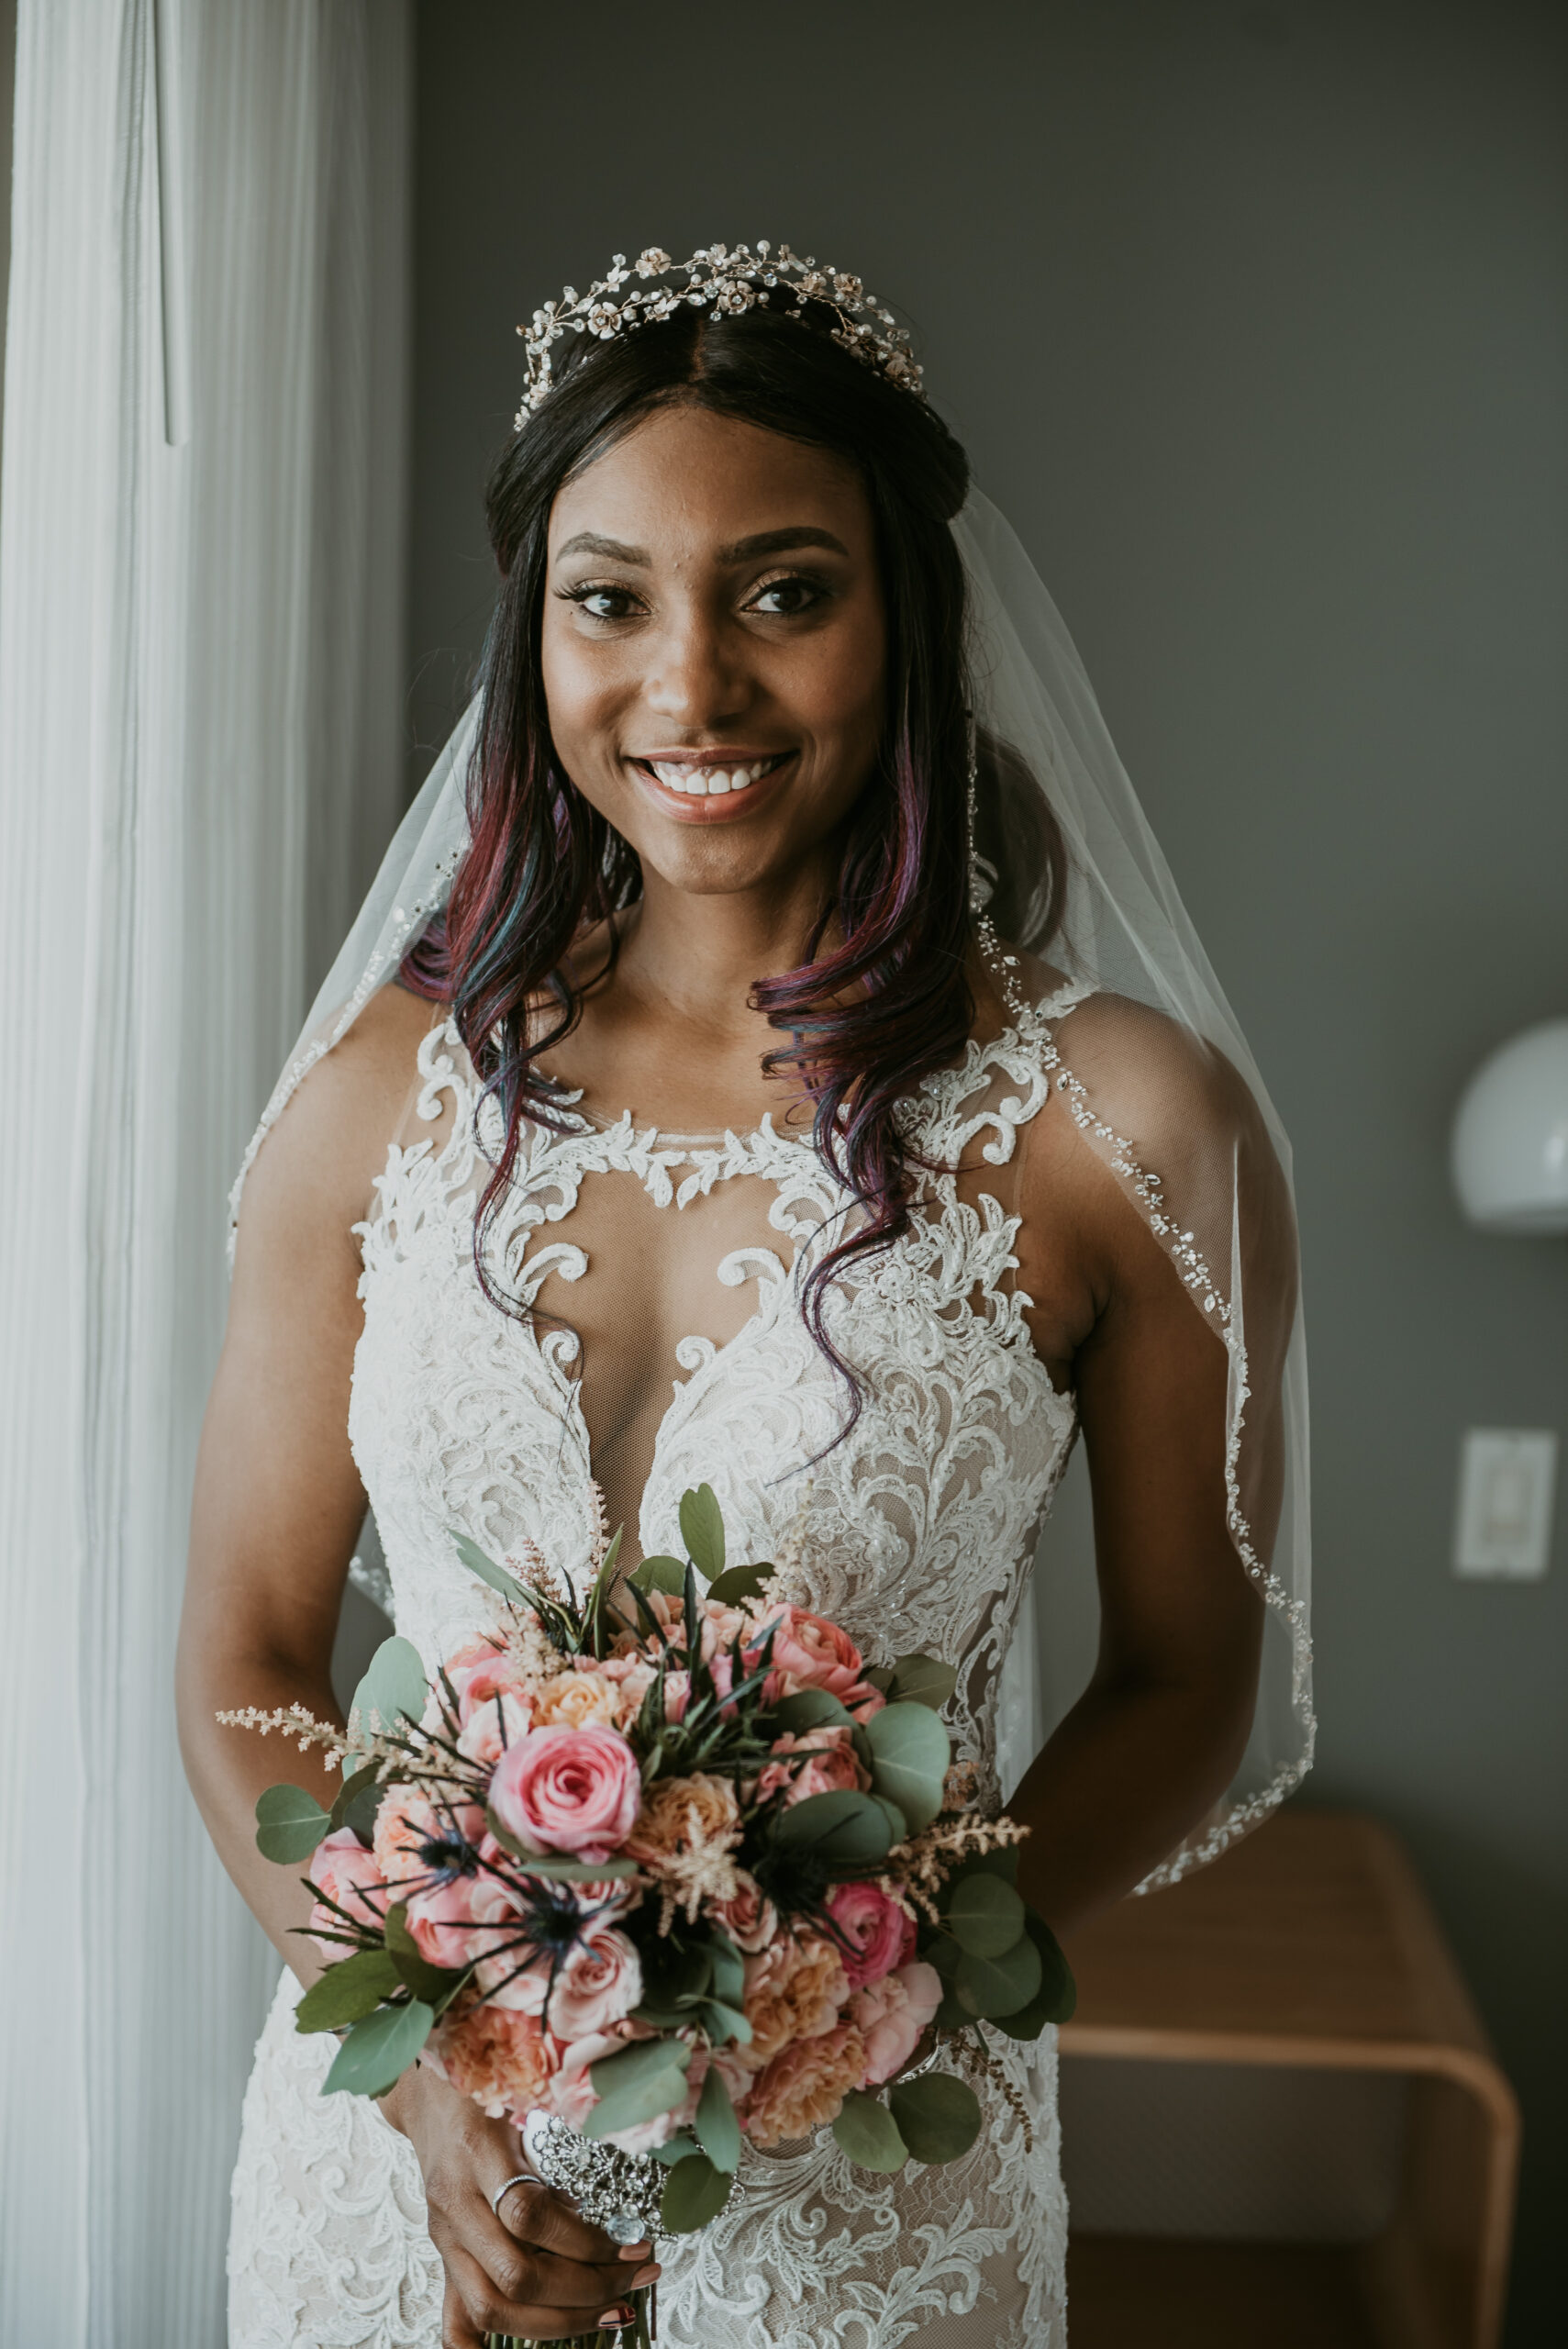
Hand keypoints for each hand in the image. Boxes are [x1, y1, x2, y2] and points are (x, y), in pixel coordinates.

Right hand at [380, 2063, 659, 2343]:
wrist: (431, 2100)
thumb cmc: (487, 2099)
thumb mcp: (527, 2109)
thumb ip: (557, 2162)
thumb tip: (608, 2221)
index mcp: (479, 2155)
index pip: (530, 2216)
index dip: (586, 2241)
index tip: (636, 2245)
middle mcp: (456, 2205)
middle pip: (515, 2277)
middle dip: (585, 2290)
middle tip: (636, 2279)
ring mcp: (445, 2240)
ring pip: (491, 2309)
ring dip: (560, 2321)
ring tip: (613, 2310)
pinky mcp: (445, 2261)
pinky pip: (455, 2324)